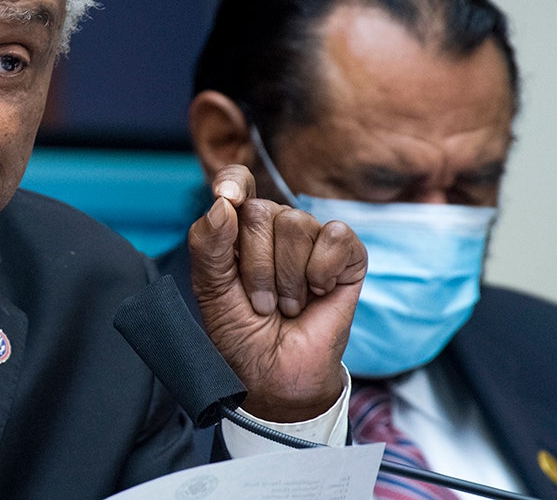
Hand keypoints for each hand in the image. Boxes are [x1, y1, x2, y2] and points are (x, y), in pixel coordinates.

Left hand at [189, 164, 365, 421]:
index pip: (236, 181)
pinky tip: (318, 293)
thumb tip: (222, 204)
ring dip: (285, 277)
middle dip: (255, 266)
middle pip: (259, 211)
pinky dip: (321, 270)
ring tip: (286, 305)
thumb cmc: (242, 332)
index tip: (227, 198)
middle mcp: (274, 226)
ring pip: (295, 224)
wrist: (277, 374)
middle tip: (260, 301)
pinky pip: (335, 236)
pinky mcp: (347, 255)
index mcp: (237, 229)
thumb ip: (209, 246)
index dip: (233, 182)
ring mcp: (312, 239)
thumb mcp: (212, 291)